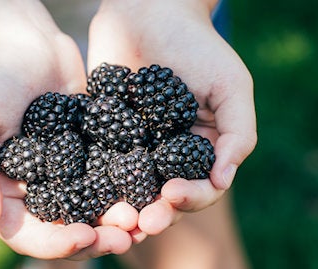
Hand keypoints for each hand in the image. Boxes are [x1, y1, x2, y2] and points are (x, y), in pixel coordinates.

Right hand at [0, 1, 132, 258]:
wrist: (23, 43)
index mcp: (7, 195)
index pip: (29, 235)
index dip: (57, 244)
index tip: (85, 238)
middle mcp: (39, 192)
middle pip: (69, 230)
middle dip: (99, 238)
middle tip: (127, 235)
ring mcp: (69, 174)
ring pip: (97, 210)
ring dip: (121, 219)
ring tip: (146, 218)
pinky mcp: (94, 153)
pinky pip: (114, 177)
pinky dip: (132, 188)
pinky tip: (154, 189)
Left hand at [87, 0, 256, 234]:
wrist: (149, 10)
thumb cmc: (197, 44)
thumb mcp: (231, 85)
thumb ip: (237, 133)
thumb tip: (223, 180)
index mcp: (200, 150)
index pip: (199, 187)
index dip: (189, 199)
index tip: (171, 196)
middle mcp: (166, 155)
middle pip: (161, 197)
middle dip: (153, 213)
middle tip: (139, 223)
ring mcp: (132, 147)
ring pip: (127, 190)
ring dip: (121, 209)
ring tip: (111, 219)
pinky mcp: (101, 134)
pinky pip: (94, 164)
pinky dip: (89, 182)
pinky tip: (80, 194)